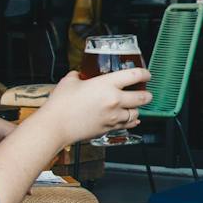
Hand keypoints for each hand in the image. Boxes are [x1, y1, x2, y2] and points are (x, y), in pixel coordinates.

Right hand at [38, 68, 152, 146]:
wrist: (55, 126)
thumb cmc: (61, 104)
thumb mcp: (70, 81)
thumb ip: (78, 76)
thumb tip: (80, 75)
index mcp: (106, 84)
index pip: (134, 76)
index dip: (144, 74)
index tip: (146, 74)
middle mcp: (114, 101)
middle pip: (142, 97)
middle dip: (147, 95)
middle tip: (146, 92)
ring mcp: (113, 116)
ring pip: (136, 113)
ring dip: (137, 109)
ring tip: (134, 106)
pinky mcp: (109, 129)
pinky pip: (127, 125)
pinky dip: (131, 122)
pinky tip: (132, 119)